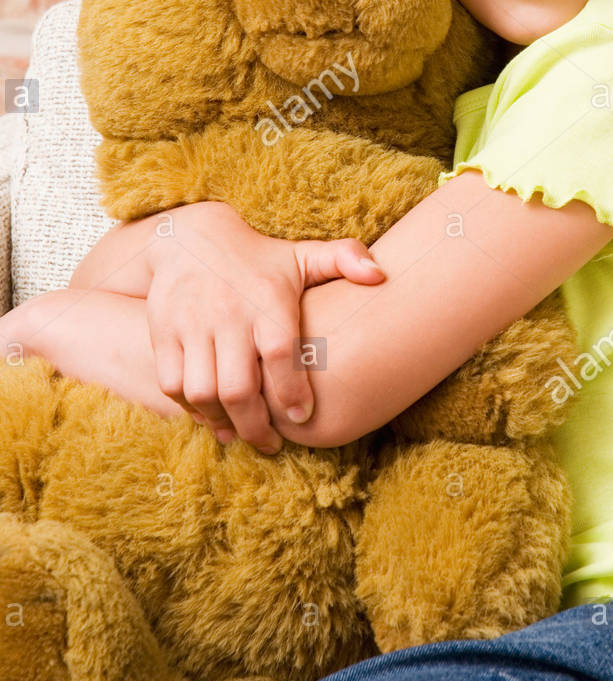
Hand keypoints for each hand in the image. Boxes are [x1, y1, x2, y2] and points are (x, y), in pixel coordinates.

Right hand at [144, 202, 384, 453]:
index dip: (292, 393)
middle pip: (238, 387)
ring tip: (243, 433)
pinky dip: (191, 409)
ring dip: (223, 422)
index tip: (303, 418)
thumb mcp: (302, 254)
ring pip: (202, 392)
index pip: (281, 355)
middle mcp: (227, 313)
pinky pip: (172, 384)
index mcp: (268, 299)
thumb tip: (381, 275)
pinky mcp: (162, 332)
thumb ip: (345, 259)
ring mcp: (190, 324)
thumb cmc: (259, 258)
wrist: (191, 236)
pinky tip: (213, 416)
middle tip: (272, 444)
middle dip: (256, 426)